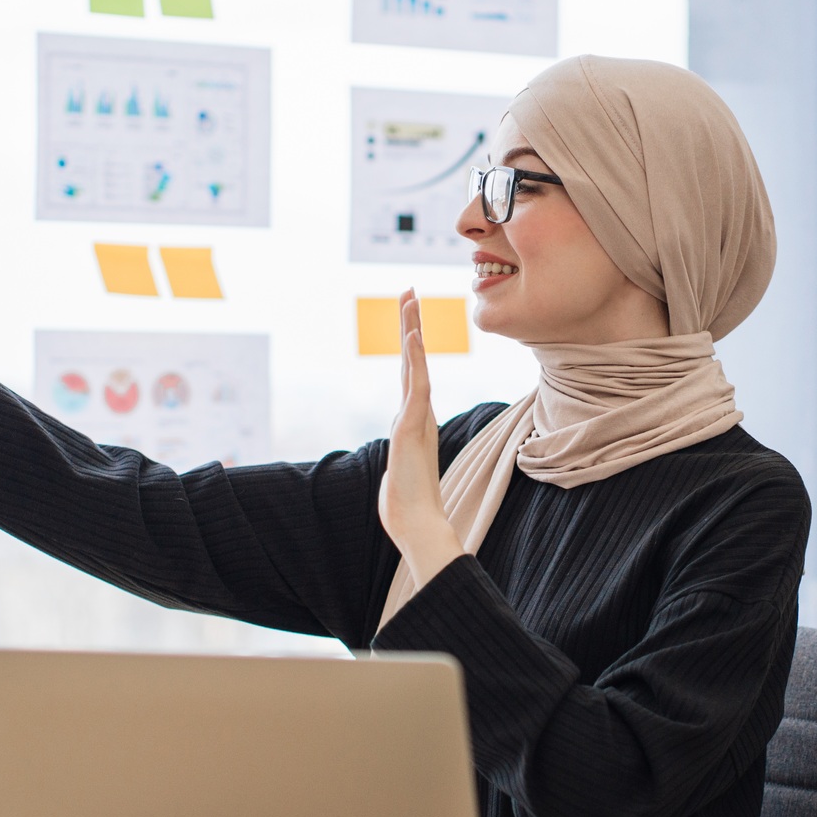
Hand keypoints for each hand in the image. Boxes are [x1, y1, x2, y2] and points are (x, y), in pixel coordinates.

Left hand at [378, 289, 463, 585]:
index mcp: (413, 423)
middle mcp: (416, 415)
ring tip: (410, 299)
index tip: (410, 321)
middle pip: (412, 361)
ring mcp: (416, 418)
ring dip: (411, 330)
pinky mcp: (413, 426)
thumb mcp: (399, 477)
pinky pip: (416, 384)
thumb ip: (401, 465)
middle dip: (410, 325)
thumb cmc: (407, 508)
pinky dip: (416, 358)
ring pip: (414, 365)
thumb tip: (400, 473)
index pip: (410, 377)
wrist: (418, 525)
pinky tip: (413, 335)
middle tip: (409, 292)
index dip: (410, 348)